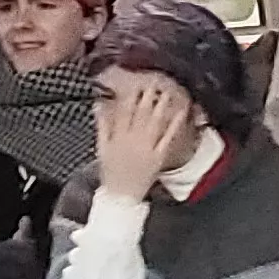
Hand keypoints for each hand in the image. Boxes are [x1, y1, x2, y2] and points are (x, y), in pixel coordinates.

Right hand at [95, 74, 192, 198]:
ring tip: (168, 92)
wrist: (120, 196)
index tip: (135, 83)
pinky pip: (167, 138)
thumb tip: (99, 105)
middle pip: (140, 114)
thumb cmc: (110, 172)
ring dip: (161, 106)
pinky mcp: (158, 156)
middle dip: (147, 96)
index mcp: (117, 136)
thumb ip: (102, 125)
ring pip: (154, 122)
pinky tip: (179, 114)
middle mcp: (131, 139)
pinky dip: (173, 125)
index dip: (130, 96)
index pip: (123, 111)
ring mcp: (146, 148)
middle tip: (154, 81)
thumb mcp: (101, 147)